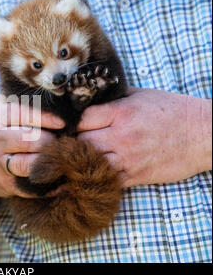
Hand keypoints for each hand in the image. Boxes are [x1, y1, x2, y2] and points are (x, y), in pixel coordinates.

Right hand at [0, 96, 65, 197]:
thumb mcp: (2, 114)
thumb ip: (23, 106)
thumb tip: (59, 105)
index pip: (24, 113)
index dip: (47, 118)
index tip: (62, 124)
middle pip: (30, 139)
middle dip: (50, 142)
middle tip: (61, 143)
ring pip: (30, 164)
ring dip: (49, 162)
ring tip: (58, 158)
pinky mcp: (4, 182)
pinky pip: (32, 185)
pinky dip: (49, 185)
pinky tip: (59, 180)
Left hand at [78, 87, 211, 187]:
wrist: (203, 135)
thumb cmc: (172, 111)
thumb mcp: (141, 95)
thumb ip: (113, 97)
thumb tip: (88, 96)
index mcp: (121, 113)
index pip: (81, 120)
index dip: (74, 122)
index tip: (75, 124)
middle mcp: (122, 136)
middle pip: (80, 142)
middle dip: (74, 142)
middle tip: (75, 141)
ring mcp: (128, 159)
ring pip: (89, 163)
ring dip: (83, 160)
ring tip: (82, 156)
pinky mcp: (135, 176)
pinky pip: (106, 180)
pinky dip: (98, 176)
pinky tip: (96, 170)